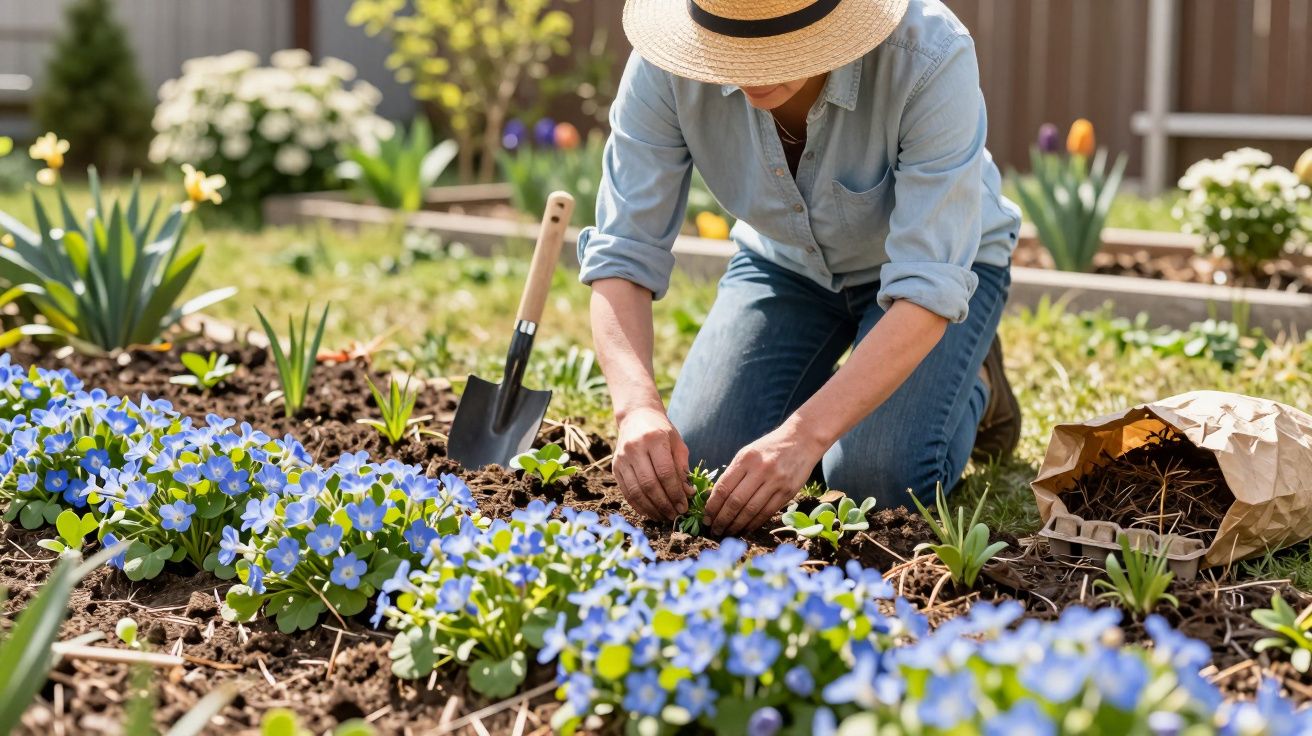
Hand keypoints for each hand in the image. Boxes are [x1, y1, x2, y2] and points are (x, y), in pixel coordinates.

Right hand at [614, 406, 691, 520]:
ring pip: (636, 491)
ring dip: (651, 508)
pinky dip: (639, 506)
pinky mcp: (615, 467)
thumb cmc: (661, 431)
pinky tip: (650, 512)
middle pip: (649, 484)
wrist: (636, 417)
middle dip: (664, 504)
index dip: (675, 493)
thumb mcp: (677, 444)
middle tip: (675, 515)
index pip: (665, 473)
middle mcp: (635, 448)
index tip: (684, 507)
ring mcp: (622, 458)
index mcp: (654, 439)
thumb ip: (682, 468)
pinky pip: (626, 492)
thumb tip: (688, 494)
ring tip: (664, 517)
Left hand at [705, 423, 826, 536]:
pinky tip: (746, 529)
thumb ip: (733, 473)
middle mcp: (760, 470)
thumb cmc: (769, 448)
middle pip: (735, 502)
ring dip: (737, 525)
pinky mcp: (788, 492)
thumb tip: (714, 498)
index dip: (712, 506)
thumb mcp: (748, 453)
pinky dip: (754, 523)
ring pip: (751, 510)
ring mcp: (776, 481)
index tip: (706, 518)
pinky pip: (767, 512)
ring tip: (728, 533)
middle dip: (722, 520)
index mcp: (746, 459)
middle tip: (714, 531)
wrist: (802, 440)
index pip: (723, 487)